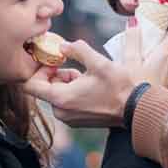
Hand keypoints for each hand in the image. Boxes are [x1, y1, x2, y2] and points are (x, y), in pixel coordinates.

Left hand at [23, 24, 167, 127]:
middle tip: (69, 62)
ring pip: (55, 95)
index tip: (51, 60)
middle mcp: (61, 112)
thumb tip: (63, 46)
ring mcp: (69, 119)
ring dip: (64, 81)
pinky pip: (65, 103)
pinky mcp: (77, 121)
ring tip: (83, 74)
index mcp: (61, 98)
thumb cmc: (119, 87)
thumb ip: (77, 50)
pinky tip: (88, 85)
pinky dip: (71, 91)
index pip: (30, 85)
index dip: (37, 69)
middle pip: (43, 88)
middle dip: (54, 73)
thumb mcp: (98, 61)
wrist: (136, 109)